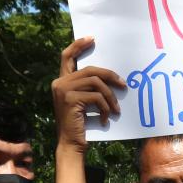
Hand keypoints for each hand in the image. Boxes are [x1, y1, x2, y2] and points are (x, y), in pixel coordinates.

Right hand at [51, 36, 124, 152]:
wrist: (71, 144)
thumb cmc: (81, 124)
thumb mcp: (83, 102)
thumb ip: (88, 87)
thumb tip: (110, 76)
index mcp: (61, 81)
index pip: (67, 56)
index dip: (78, 45)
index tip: (92, 38)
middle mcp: (59, 82)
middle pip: (90, 70)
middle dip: (110, 76)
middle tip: (123, 85)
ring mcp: (63, 90)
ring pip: (96, 83)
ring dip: (110, 97)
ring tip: (116, 109)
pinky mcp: (70, 99)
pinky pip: (96, 97)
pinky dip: (105, 108)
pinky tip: (106, 119)